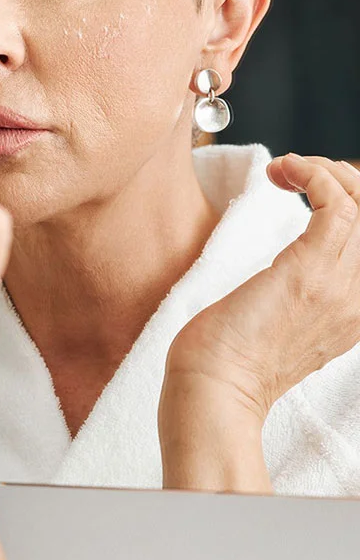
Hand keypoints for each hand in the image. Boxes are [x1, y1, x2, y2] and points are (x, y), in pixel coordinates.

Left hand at [159, 154, 359, 491]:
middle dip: (343, 179)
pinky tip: (283, 172)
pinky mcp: (307, 272)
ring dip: (325, 171)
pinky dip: (313, 176)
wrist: (213, 389)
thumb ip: (302, 295)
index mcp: (355, 311)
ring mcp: (340, 286)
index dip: (354, 202)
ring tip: (286, 170)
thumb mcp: (285, 323)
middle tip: (297, 175)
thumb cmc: (231, 357)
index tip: (310, 190)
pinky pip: (336, 206)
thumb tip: (292, 265)